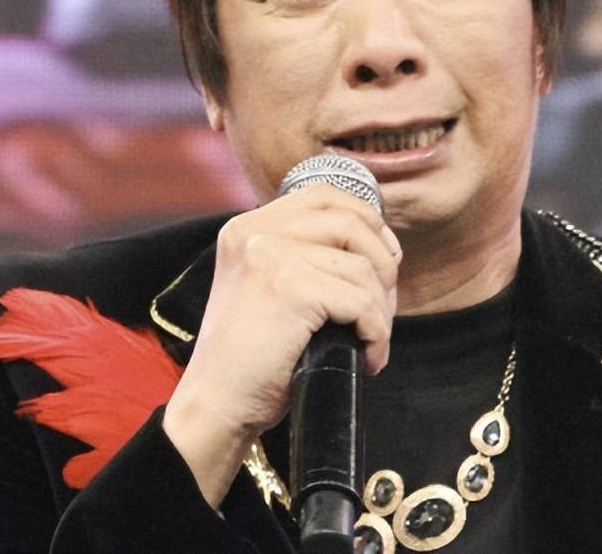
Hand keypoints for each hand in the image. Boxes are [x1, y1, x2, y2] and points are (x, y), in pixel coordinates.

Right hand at [161, 185, 400, 506]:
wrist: (215, 406)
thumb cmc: (250, 359)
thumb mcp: (266, 288)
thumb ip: (302, 257)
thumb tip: (378, 246)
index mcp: (246, 228)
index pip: (322, 196)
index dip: (365, 218)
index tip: (386, 255)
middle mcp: (254, 233)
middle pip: (350, 222)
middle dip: (383, 262)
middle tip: (385, 305)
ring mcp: (270, 257)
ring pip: (362, 268)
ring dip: (380, 310)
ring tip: (371, 340)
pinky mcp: (290, 289)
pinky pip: (361, 302)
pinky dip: (376, 334)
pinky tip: (367, 357)